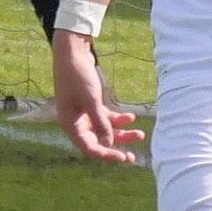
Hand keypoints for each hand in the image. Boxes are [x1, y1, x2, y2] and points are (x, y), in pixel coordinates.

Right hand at [53, 32, 144, 162]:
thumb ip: (100, 122)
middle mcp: (77, 123)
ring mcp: (84, 114)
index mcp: (71, 125)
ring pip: (105, 130)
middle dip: (116, 148)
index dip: (106, 155)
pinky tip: (131, 117)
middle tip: (133, 158)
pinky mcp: (90, 105)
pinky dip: (118, 119)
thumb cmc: (77, 75)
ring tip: (140, 134)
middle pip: (98, 142)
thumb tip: (108, 144)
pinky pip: (106, 118)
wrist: (72, 52)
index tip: (123, 158)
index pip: (89, 148)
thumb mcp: (91, 100)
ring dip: (122, 133)